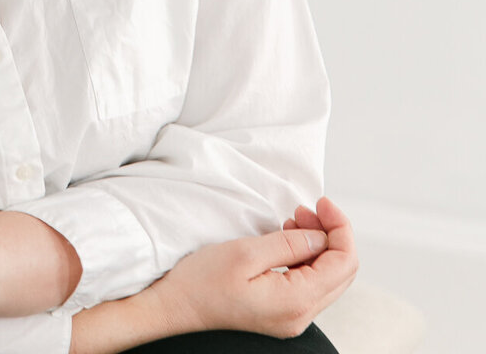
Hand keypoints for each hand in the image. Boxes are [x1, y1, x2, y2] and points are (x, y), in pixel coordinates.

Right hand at [146, 195, 358, 340]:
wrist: (178, 305)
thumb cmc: (203, 281)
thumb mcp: (246, 253)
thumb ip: (289, 245)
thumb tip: (321, 237)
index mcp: (296, 303)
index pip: (344, 264)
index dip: (340, 228)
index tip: (322, 202)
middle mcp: (301, 316)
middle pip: (341, 272)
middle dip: (331, 234)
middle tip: (306, 209)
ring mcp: (292, 317)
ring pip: (328, 277)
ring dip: (318, 243)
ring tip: (293, 220)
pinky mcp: (283, 312)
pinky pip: (310, 283)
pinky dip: (306, 256)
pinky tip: (287, 239)